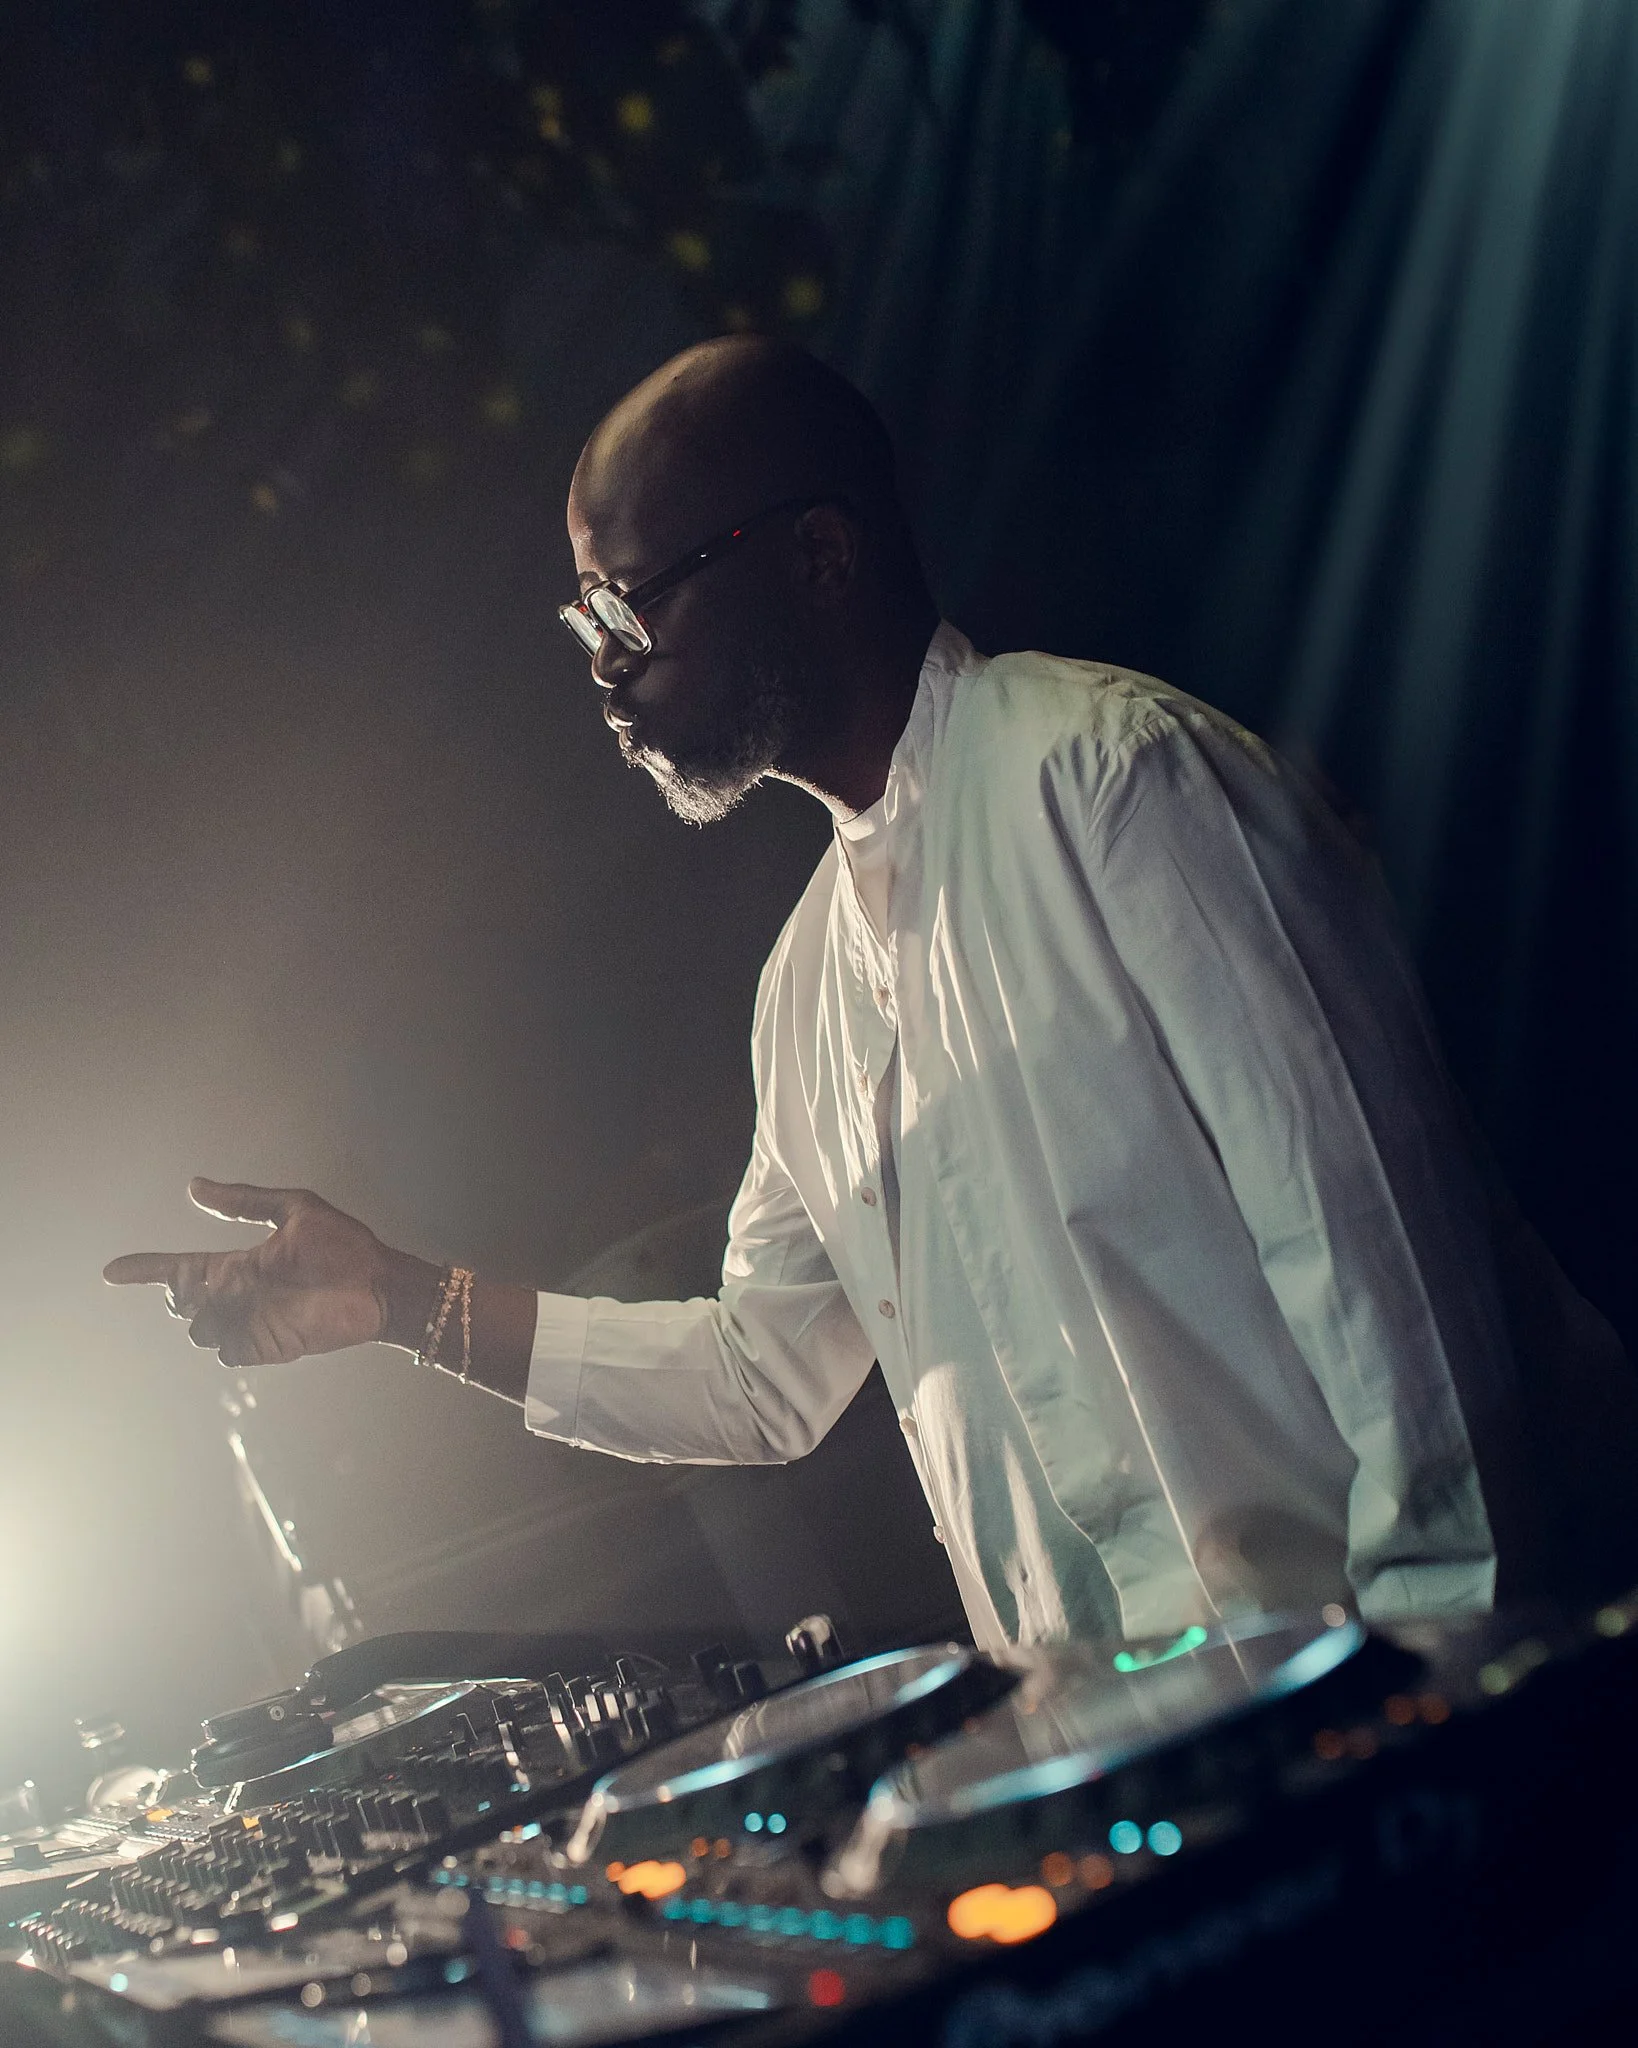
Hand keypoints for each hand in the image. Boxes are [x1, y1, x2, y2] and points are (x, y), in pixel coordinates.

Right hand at [104, 1179, 435, 1369]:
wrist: (379, 1285)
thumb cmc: (342, 1245)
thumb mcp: (293, 1210)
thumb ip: (244, 1202)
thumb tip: (193, 1184)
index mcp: (238, 1264)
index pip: (179, 1269)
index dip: (145, 1270)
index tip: (112, 1271)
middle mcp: (237, 1296)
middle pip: (182, 1303)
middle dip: (182, 1292)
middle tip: (213, 1280)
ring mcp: (250, 1323)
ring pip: (199, 1330)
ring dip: (207, 1315)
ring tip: (240, 1298)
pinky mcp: (268, 1347)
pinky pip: (227, 1353)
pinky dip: (228, 1341)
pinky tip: (253, 1323)